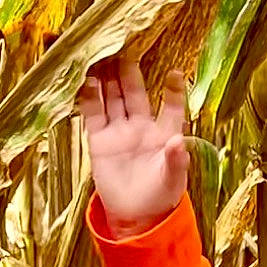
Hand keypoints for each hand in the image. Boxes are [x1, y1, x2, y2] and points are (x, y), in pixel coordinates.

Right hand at [76, 51, 188, 236]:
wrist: (135, 217)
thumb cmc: (161, 196)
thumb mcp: (172, 180)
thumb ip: (175, 160)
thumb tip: (179, 143)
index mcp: (164, 133)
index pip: (171, 106)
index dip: (172, 90)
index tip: (174, 73)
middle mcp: (141, 127)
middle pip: (136, 93)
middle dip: (130, 73)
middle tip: (126, 49)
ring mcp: (119, 131)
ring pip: (113, 98)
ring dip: (108, 79)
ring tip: (102, 56)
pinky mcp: (99, 140)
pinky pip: (93, 114)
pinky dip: (89, 97)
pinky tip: (87, 80)